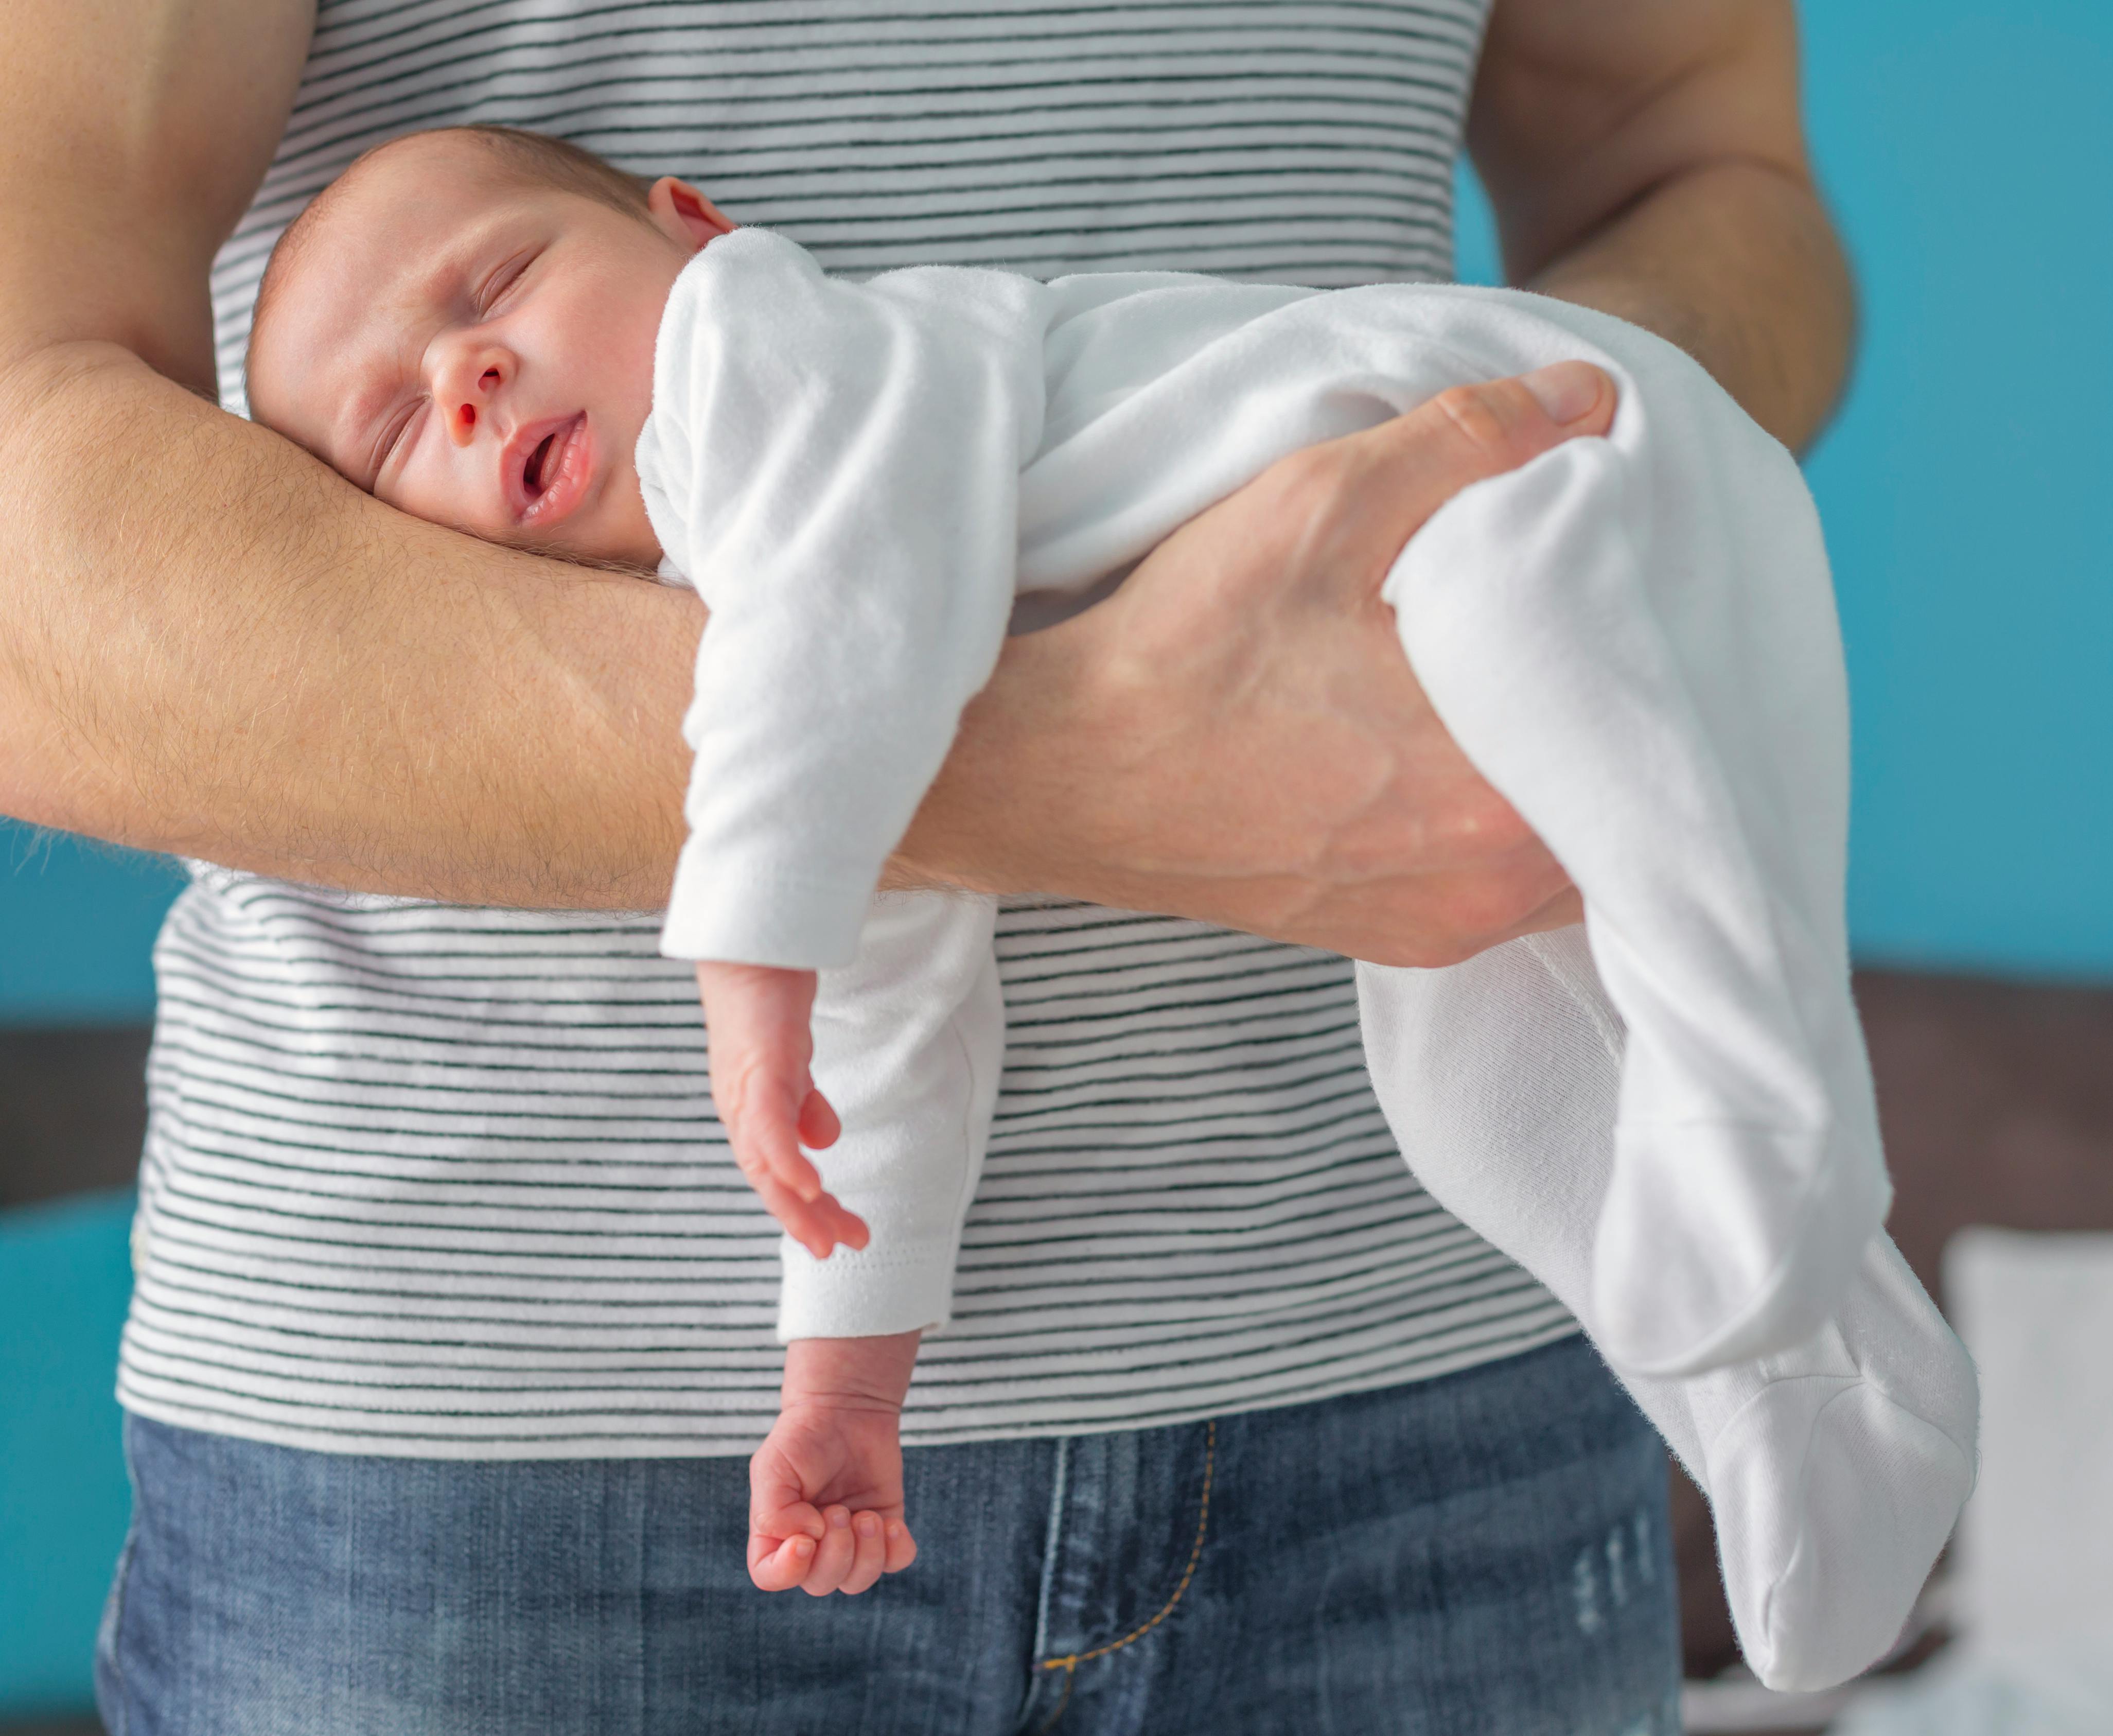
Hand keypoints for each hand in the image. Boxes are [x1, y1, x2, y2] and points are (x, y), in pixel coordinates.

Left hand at [694, 961, 864, 1256]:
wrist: (749, 941)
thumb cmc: (769, 997)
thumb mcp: (793, 1061)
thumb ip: (804, 1102)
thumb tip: (822, 1142)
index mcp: (749, 1108)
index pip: (774, 1170)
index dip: (802, 1207)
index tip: (834, 1237)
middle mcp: (739, 1106)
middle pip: (767, 1177)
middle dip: (802, 1220)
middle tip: (835, 1250)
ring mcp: (745, 1087)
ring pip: (765, 1161)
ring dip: (795, 1204)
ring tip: (826, 1236)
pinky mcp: (758, 1065)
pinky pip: (768, 1123)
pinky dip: (785, 1158)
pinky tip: (807, 1185)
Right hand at [749, 1332, 921, 1595]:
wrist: (846, 1409)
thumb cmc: (802, 1437)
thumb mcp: (771, 1466)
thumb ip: (774, 1512)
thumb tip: (809, 1539)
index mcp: (777, 1534)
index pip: (772, 1577)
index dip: (789, 1570)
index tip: (805, 1539)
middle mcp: (813, 1545)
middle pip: (821, 1583)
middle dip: (835, 1551)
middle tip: (838, 1509)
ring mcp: (850, 1540)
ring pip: (858, 1580)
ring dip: (866, 1553)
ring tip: (866, 1515)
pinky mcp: (884, 1529)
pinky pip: (896, 1562)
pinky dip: (897, 1550)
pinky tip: (891, 1523)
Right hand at [905, 363, 1615, 966]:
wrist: (1056, 773)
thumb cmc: (1181, 648)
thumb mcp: (1318, 503)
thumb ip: (1469, 442)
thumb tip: (1587, 398)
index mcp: (1494, 793)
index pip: (1654, 722)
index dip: (1664, 644)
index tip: (1648, 584)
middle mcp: (1484, 886)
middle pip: (1627, 798)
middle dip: (1627, 712)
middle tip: (1615, 624)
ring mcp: (1437, 925)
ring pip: (1570, 853)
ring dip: (1571, 775)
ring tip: (1546, 687)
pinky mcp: (1388, 938)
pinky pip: (1501, 885)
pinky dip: (1512, 824)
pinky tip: (1474, 755)